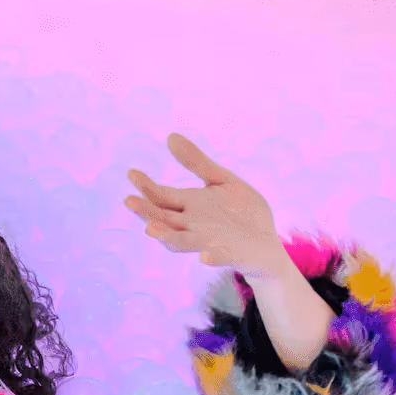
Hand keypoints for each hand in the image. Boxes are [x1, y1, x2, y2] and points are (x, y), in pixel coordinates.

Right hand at [124, 134, 288, 280]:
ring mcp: (208, 241)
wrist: (266, 241)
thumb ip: (197, 162)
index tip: (132, 173)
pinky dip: (211, 258)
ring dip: (167, 237)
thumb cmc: (241, 211)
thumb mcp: (220, 180)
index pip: (161, 196)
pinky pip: (217, 257)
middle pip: (163, 219)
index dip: (145, 186)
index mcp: (190, 205)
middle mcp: (192, 225)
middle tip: (129, 201)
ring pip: (181, 241)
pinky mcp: (229, 255)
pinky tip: (205, 256)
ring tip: (151, 230)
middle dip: (146, 212)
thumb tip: (170, 136)